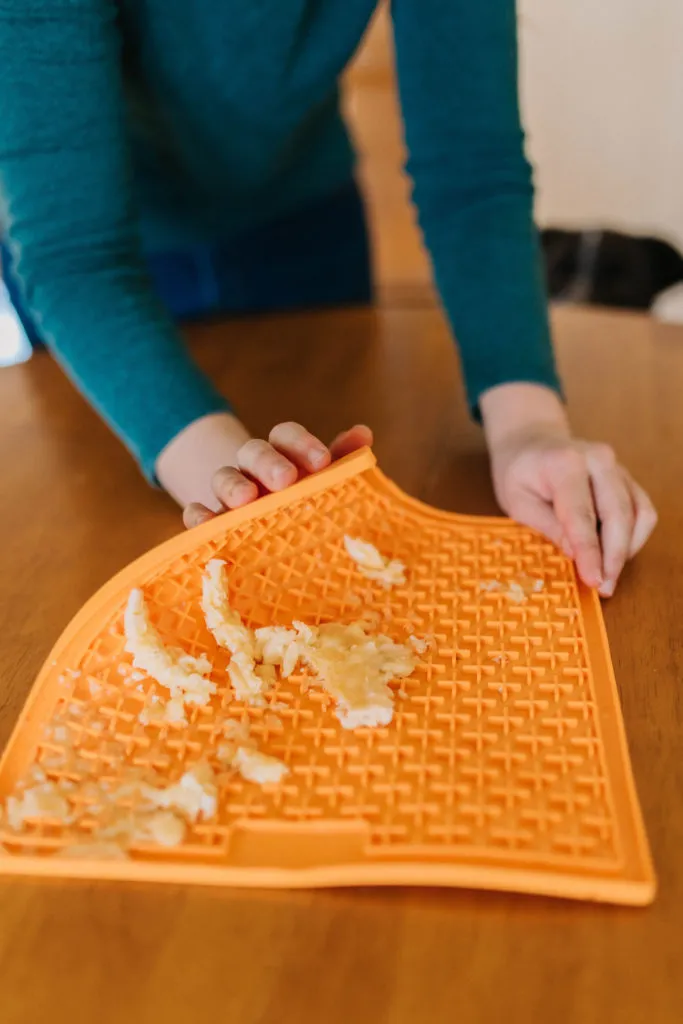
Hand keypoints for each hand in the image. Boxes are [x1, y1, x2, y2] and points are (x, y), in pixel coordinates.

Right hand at [182, 421, 372, 528]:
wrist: (265, 533)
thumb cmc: (304, 504)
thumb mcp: (322, 482)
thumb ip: (344, 461)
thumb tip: (364, 434)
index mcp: (282, 454)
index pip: (286, 435)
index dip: (302, 444)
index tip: (323, 462)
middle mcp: (253, 468)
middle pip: (253, 451)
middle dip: (268, 463)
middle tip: (286, 479)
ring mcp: (228, 494)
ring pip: (223, 477)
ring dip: (233, 485)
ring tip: (246, 499)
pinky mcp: (210, 521)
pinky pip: (195, 512)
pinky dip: (197, 515)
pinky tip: (204, 522)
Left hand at [482, 384, 656, 596]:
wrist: (532, 440)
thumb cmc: (519, 472)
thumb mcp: (517, 501)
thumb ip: (547, 525)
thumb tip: (577, 554)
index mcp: (564, 463)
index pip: (581, 514)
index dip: (590, 552)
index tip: (594, 580)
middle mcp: (598, 460)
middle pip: (617, 514)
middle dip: (614, 556)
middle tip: (605, 587)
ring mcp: (617, 466)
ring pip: (637, 513)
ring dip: (627, 549)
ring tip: (608, 574)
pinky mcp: (627, 477)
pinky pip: (642, 510)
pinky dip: (634, 536)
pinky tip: (615, 553)